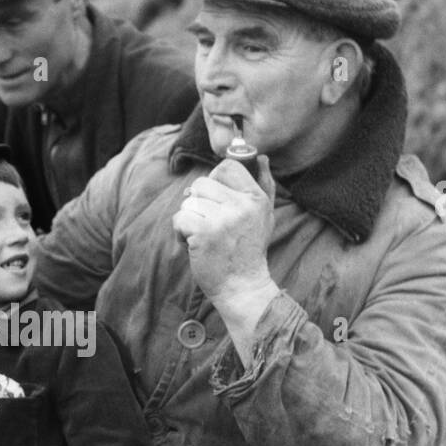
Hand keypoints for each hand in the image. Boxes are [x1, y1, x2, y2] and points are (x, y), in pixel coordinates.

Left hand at [172, 154, 276, 303]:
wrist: (243, 287)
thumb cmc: (250, 250)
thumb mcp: (265, 216)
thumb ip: (265, 185)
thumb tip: (263, 158)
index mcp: (256, 198)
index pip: (228, 166)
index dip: (215, 179)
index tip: (215, 199)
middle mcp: (241, 205)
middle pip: (202, 183)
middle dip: (199, 202)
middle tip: (208, 222)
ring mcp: (222, 219)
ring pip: (189, 201)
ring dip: (190, 218)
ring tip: (203, 235)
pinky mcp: (204, 233)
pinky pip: (179, 218)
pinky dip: (180, 232)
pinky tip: (193, 244)